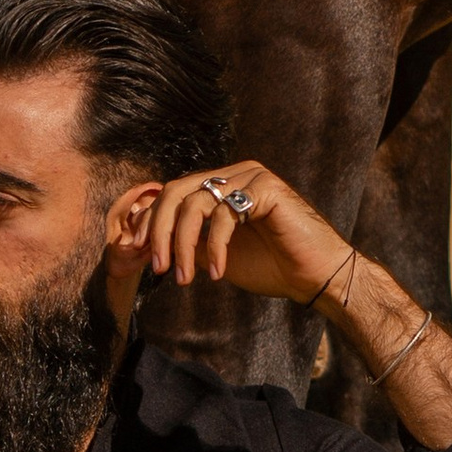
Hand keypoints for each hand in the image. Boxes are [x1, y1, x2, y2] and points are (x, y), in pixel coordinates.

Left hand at [131, 159, 353, 308]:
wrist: (314, 277)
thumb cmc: (271, 267)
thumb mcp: (216, 255)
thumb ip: (189, 242)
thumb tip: (145, 242)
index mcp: (223, 185)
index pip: (173, 192)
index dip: (151, 221)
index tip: (138, 252)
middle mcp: (235, 174)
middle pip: (177, 190)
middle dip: (159, 230)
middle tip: (158, 266)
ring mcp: (251, 177)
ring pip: (195, 203)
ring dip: (183, 245)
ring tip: (184, 278)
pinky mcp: (266, 189)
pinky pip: (224, 215)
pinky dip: (215, 248)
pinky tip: (218, 273)